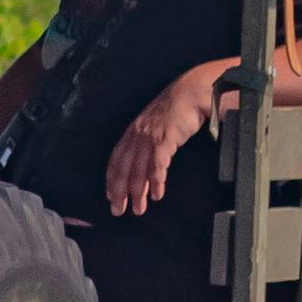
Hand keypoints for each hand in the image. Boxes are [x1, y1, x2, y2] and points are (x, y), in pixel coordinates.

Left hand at [107, 59, 227, 215]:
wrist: (192, 91)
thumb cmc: (176, 109)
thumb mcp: (155, 125)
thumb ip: (147, 141)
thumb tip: (145, 161)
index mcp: (131, 132)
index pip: (115, 160)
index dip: (111, 180)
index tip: (110, 196)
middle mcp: (136, 135)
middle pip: (123, 169)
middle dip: (119, 192)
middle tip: (118, 210)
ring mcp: (150, 137)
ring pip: (138, 170)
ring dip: (138, 192)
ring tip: (138, 209)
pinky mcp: (165, 138)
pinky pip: (157, 164)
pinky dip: (156, 181)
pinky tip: (156, 194)